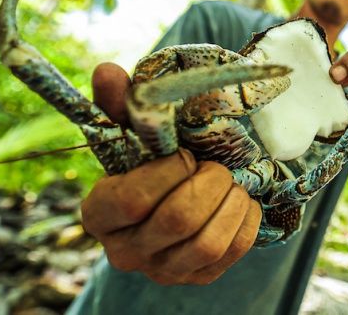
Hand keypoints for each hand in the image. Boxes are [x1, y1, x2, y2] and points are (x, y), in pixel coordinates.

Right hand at [82, 63, 261, 284]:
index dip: (169, 171)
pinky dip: (247, 220)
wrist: (172, 200)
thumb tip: (107, 71)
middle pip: (177, 220)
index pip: (131, 200)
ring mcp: (164, 269)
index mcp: (100, 214)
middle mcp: (126, 250)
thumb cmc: (150, 163)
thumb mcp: (134, 134)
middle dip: (209, 182)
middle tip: (215, 166)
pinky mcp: (198, 277)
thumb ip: (120, 104)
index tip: (184, 154)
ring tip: (231, 182)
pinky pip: (233, 251)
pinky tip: (241, 202)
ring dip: (231, 201)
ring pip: (207, 242)